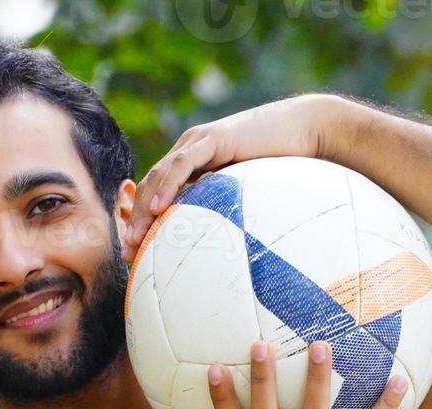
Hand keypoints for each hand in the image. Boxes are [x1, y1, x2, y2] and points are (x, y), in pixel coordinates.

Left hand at [121, 94, 351, 263]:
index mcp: (193, 166)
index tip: (134, 254)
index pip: (157, 194)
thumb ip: (229, 213)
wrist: (306, 130)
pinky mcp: (211, 139)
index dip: (142, 222)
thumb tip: (225, 255)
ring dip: (143, 209)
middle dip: (135, 220)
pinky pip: (182, 165)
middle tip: (126, 253)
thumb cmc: (284, 165)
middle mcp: (189, 152)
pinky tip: (157, 209)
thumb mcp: (248, 194)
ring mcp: (197, 143)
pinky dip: (166, 187)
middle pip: (150, 188)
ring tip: (134, 237)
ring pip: (159, 177)